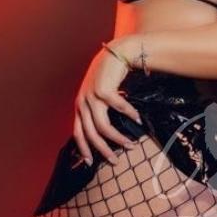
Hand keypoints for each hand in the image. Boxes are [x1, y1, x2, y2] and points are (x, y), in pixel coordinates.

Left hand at [73, 41, 143, 164]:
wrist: (116, 53)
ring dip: (118, 138)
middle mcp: (82, 102)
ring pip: (103, 126)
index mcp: (80, 106)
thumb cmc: (110, 75)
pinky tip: (138, 119)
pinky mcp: (104, 89)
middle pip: (91, 134)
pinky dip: (129, 115)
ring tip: (130, 145)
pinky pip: (118, 108)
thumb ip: (97, 110)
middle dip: (103, 150)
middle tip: (115, 161)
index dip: (83, 148)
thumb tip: (105, 132)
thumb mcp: (98, 95)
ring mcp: (92, 96)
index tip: (90, 163)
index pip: (77, 132)